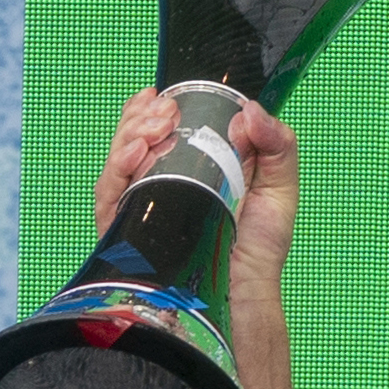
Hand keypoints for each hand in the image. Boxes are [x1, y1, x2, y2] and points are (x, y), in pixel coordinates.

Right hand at [95, 86, 300, 311]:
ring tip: (154, 127)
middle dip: (141, 118)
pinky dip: (119, 168)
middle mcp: (159, 185)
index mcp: (187, 170)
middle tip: (164, 111)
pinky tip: (136, 153)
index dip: (151, 110)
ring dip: (130, 135)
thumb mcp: (279, 188)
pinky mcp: (126, 230)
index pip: (156, 130)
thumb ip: (277, 146)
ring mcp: (140, 206)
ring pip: (118, 161)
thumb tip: (252, 111)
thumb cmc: (259, 246)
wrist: (245, 291)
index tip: (162, 97)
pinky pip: (110, 194)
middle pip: (132, 140)